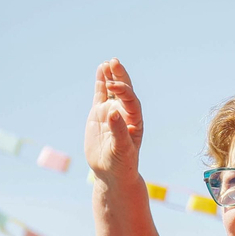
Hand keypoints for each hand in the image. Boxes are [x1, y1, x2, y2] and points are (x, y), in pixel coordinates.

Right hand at [85, 59, 144, 180]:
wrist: (111, 173)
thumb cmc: (122, 164)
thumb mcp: (122, 150)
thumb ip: (118, 131)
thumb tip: (112, 112)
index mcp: (135, 120)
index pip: (130, 100)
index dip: (123, 90)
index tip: (113, 85)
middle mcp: (125, 113)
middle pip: (124, 90)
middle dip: (120, 76)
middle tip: (114, 62)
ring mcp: (112, 112)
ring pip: (112, 90)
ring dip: (111, 76)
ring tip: (107, 63)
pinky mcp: (99, 114)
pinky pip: (101, 95)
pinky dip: (101, 83)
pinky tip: (100, 70)